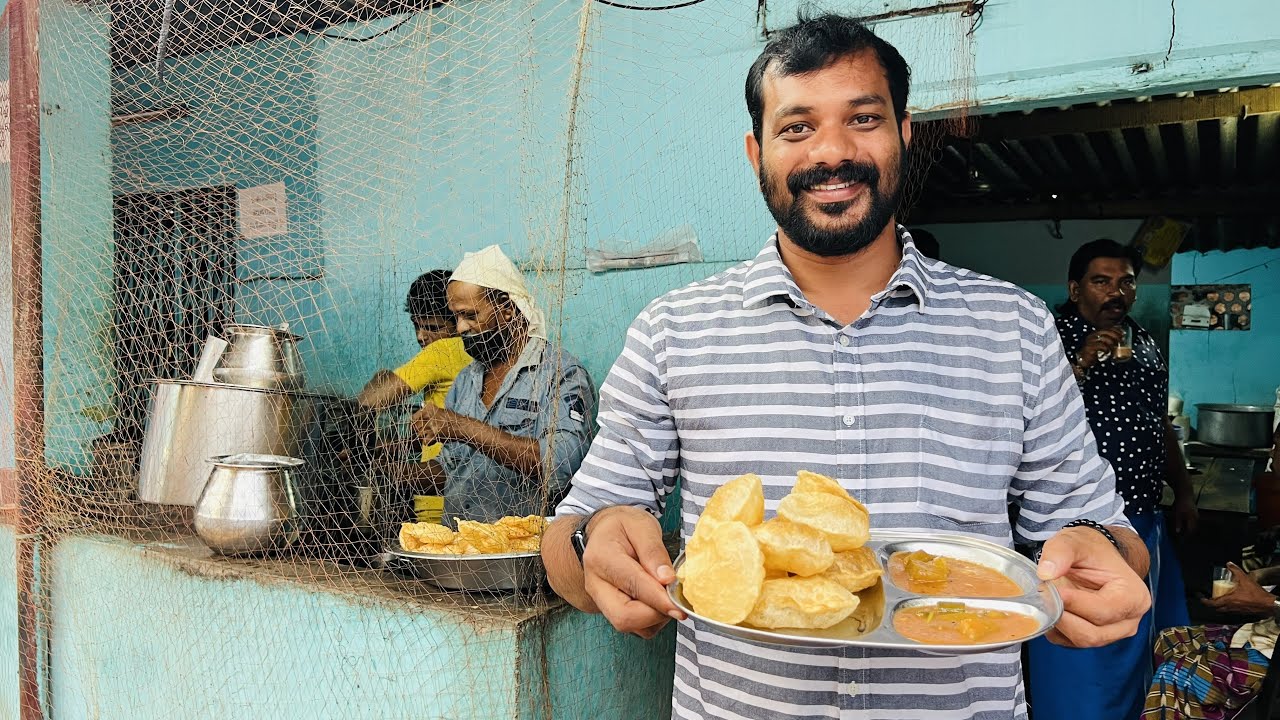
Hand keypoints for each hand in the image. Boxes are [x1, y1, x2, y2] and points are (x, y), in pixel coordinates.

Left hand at [410, 403, 462, 443]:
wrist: (462, 426)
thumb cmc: (452, 419)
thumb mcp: (439, 411)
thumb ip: (428, 414)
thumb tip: (417, 419)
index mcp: (428, 407)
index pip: (413, 418)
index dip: (414, 424)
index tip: (417, 427)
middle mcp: (428, 414)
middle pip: (414, 427)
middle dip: (419, 431)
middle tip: (425, 433)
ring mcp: (431, 424)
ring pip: (419, 434)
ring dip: (424, 437)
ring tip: (431, 436)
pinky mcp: (434, 434)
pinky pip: (425, 441)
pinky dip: (428, 443)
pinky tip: (434, 440)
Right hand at [581, 506, 685, 638]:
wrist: (601, 535)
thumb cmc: (622, 527)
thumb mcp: (641, 526)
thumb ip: (654, 551)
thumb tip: (667, 580)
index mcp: (601, 558)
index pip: (632, 584)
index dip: (659, 598)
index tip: (679, 605)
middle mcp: (596, 585)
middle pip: (623, 617)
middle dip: (655, 614)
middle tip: (675, 600)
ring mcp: (601, 601)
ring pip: (630, 626)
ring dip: (656, 617)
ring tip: (666, 594)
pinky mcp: (611, 612)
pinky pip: (636, 627)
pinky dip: (653, 620)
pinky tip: (659, 600)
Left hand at [1037, 526, 1150, 647]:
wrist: (1092, 556)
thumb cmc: (1090, 550)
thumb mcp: (1074, 541)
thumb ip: (1060, 552)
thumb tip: (1046, 573)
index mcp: (1133, 596)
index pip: (1103, 611)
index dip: (1074, 604)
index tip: (1054, 590)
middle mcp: (1128, 620)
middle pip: (1093, 634)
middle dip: (1064, 617)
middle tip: (1045, 596)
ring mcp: (1112, 632)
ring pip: (1081, 641)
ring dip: (1058, 624)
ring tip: (1047, 599)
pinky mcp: (1093, 637)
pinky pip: (1069, 642)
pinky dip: (1055, 629)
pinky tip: (1050, 608)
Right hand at [1076, 327, 1124, 368]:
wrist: (1084, 360)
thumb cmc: (1095, 353)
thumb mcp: (1103, 344)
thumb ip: (1109, 340)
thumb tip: (1121, 337)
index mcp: (1095, 333)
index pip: (1106, 328)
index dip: (1115, 329)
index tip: (1122, 333)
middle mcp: (1092, 336)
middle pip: (1106, 332)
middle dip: (1115, 335)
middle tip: (1120, 340)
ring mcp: (1090, 341)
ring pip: (1104, 338)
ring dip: (1112, 342)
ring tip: (1115, 346)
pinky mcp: (1089, 348)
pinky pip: (1100, 346)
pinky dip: (1106, 348)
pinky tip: (1108, 351)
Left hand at [1173, 495, 1198, 533]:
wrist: (1185, 494)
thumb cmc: (1180, 504)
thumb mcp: (1177, 514)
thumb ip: (1178, 523)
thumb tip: (1178, 531)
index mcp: (1192, 518)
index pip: (1191, 530)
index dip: (1187, 535)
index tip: (1183, 539)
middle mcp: (1196, 517)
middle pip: (1194, 527)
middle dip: (1189, 532)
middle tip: (1184, 536)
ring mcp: (1196, 514)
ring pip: (1194, 523)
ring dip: (1190, 527)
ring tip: (1184, 530)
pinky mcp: (1195, 511)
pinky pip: (1193, 519)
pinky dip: (1190, 522)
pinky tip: (1186, 522)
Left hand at [1202, 563, 1275, 614]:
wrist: (1267, 604)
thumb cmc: (1256, 594)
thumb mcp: (1244, 579)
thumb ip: (1235, 570)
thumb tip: (1229, 564)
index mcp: (1229, 600)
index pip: (1213, 604)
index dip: (1205, 602)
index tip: (1202, 599)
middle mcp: (1231, 607)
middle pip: (1217, 608)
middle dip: (1212, 604)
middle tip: (1211, 598)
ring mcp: (1236, 611)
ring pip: (1224, 610)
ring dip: (1220, 606)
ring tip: (1220, 599)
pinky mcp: (1242, 612)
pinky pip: (1232, 611)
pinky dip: (1229, 607)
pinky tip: (1232, 601)